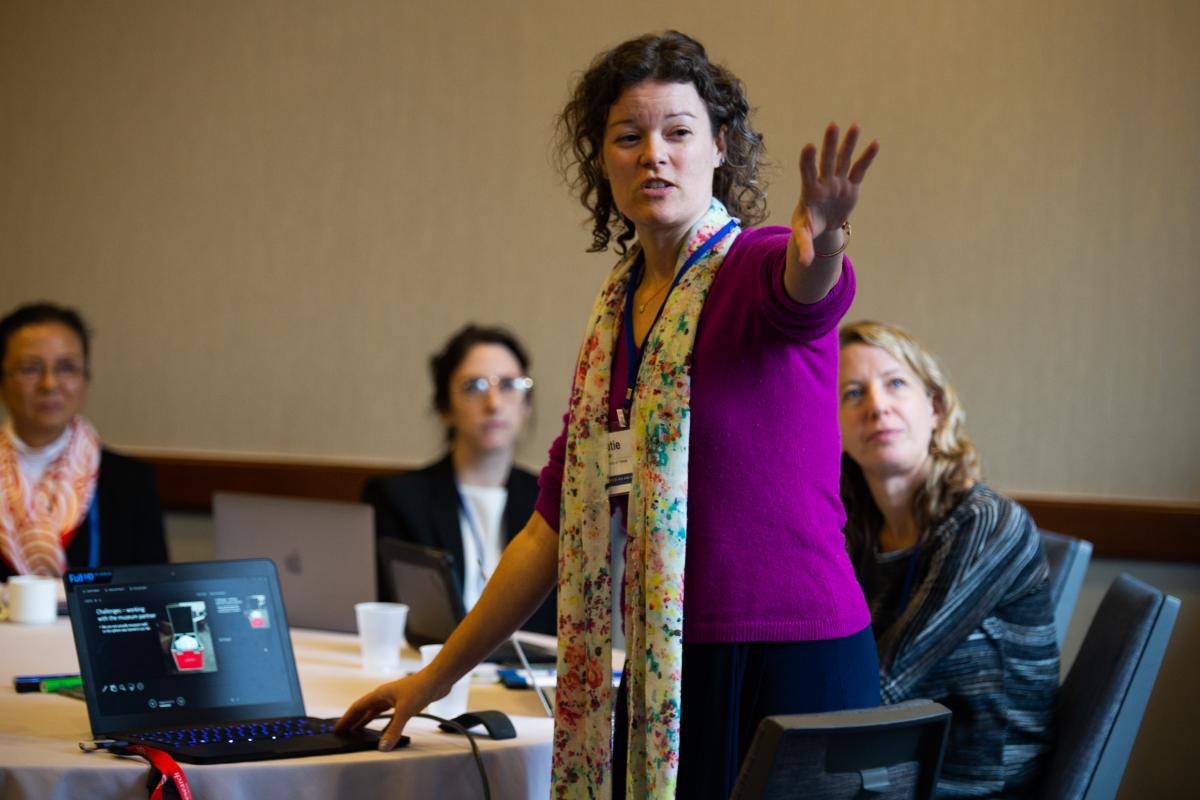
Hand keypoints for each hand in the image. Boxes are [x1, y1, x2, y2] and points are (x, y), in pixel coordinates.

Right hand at [334, 672, 438, 751]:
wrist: (438, 679)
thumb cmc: (421, 688)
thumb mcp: (405, 711)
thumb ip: (393, 730)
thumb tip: (382, 747)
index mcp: (380, 694)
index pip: (357, 707)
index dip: (347, 718)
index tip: (337, 728)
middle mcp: (384, 696)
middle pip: (364, 709)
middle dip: (353, 721)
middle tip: (343, 732)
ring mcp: (394, 699)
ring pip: (375, 712)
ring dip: (366, 721)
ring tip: (357, 731)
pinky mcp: (404, 703)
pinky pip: (388, 715)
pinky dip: (383, 724)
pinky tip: (383, 731)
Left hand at [791, 122, 878, 265]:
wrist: (823, 225)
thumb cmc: (809, 225)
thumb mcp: (804, 235)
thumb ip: (804, 246)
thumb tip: (805, 264)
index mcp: (810, 191)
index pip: (807, 172)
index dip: (808, 160)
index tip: (809, 146)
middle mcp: (824, 182)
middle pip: (827, 160)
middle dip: (830, 144)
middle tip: (832, 125)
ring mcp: (838, 182)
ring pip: (844, 160)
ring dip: (849, 143)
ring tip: (855, 125)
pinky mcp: (851, 186)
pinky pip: (860, 169)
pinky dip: (867, 158)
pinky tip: (875, 143)